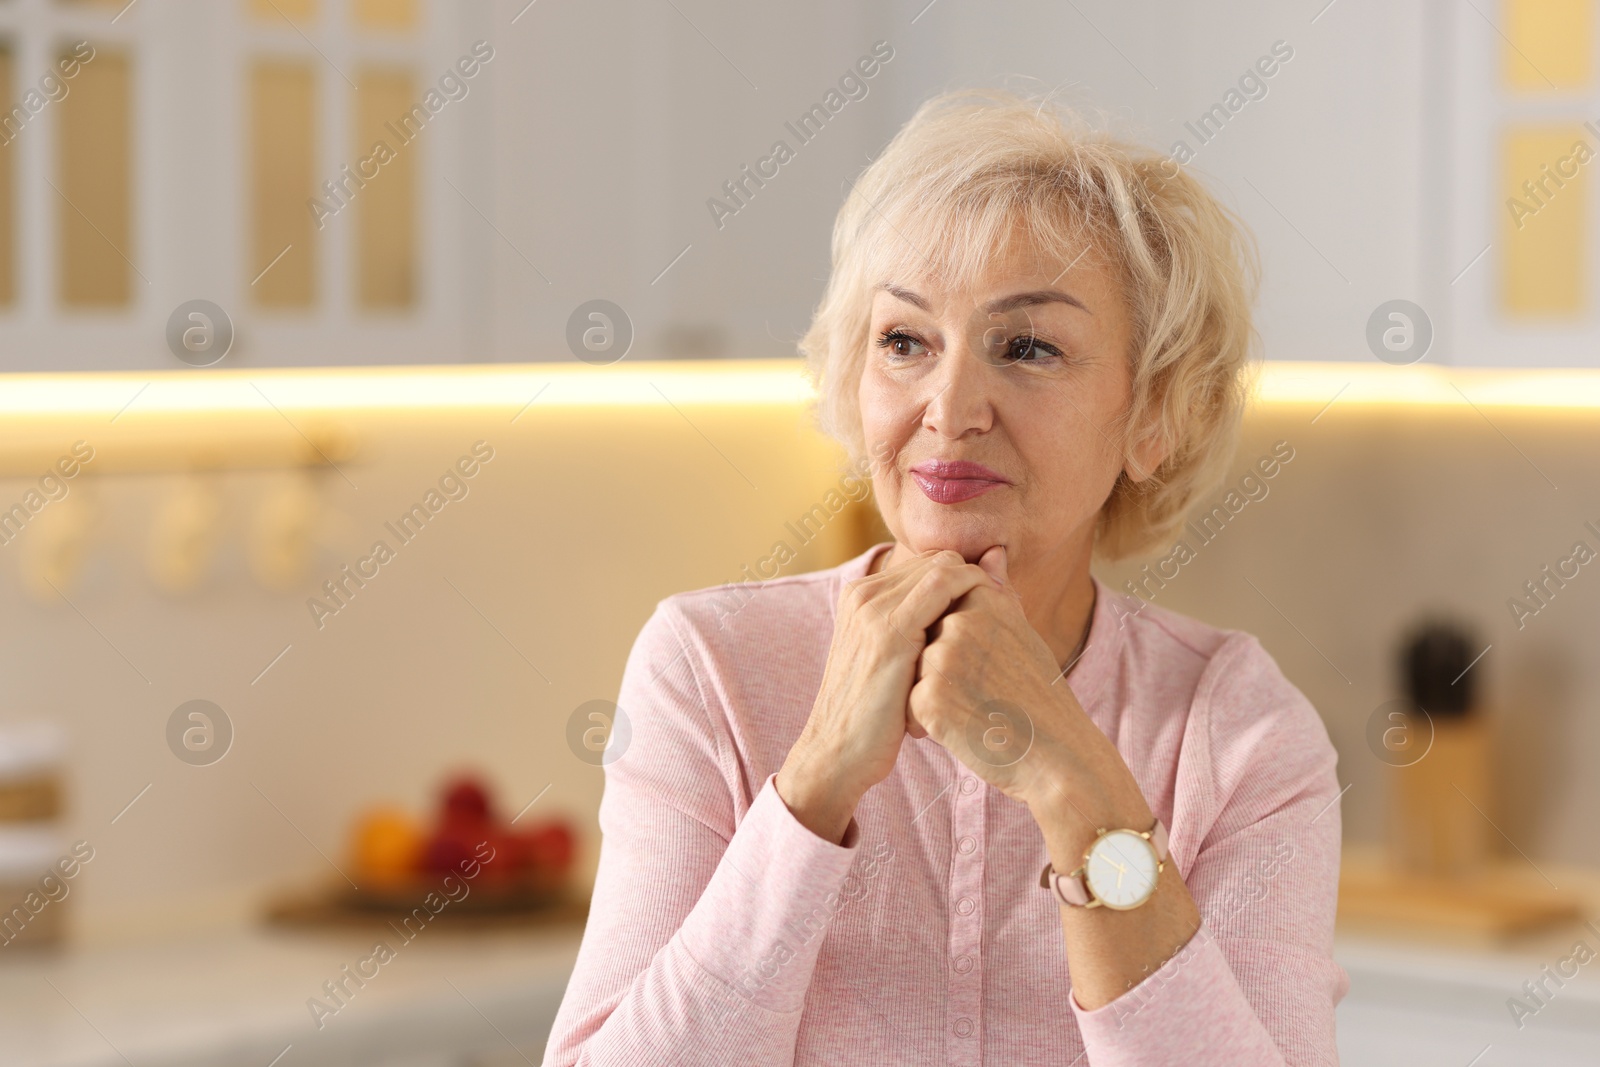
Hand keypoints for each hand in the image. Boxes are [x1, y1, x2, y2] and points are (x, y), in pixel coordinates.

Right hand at [776, 548, 1001, 842]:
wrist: (840, 754)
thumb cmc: (880, 713)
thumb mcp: (902, 661)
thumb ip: (930, 623)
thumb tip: (963, 600)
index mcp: (861, 595)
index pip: (929, 564)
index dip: (967, 578)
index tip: (997, 605)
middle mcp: (863, 593)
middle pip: (939, 561)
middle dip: (977, 579)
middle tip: (1007, 610)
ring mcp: (872, 609)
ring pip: (945, 567)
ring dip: (980, 586)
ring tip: (1004, 619)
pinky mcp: (888, 631)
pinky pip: (944, 586)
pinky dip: (974, 593)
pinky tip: (993, 623)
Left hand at [908, 547, 1150, 839]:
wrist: (1056, 756)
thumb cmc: (1039, 695)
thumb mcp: (1023, 633)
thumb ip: (998, 591)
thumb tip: (990, 552)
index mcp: (985, 601)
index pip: (946, 610)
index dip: (962, 645)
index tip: (988, 668)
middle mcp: (961, 623)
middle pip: (927, 640)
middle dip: (944, 669)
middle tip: (984, 694)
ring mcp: (942, 660)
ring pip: (915, 671)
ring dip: (935, 693)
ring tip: (976, 710)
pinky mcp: (928, 698)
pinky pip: (909, 704)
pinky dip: (928, 721)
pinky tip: (963, 729)